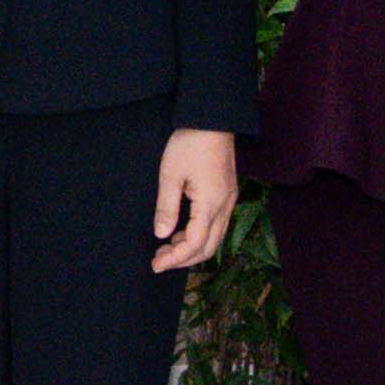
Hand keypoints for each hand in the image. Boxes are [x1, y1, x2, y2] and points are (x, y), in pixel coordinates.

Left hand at [150, 127, 239, 271]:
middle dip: (184, 260)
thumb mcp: (170, 174)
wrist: (213, 120)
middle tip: (159, 260)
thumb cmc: (190, 143)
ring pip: (215, 238)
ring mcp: (229, 201)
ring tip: (166, 248)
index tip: (155, 264)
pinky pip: (216, 226)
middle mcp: (225, 206)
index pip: (195, 244)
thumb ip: (166, 207)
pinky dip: (199, 236)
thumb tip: (162, 235)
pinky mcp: (227, 195)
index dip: (175, 259)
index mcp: (211, 203)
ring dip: (191, 248)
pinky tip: (180, 232)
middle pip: (209, 248)